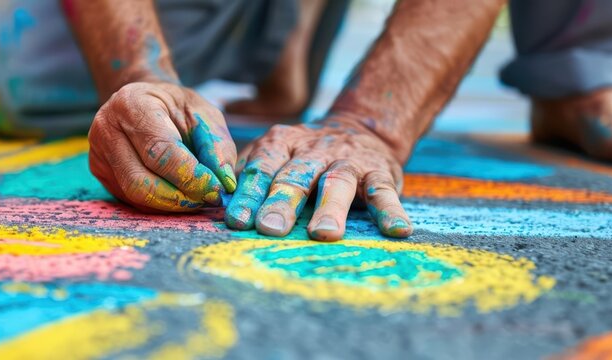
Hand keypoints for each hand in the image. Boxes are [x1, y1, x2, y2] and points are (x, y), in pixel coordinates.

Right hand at [89, 82, 237, 211]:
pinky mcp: (100, 173)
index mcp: (132, 105)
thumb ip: (217, 146)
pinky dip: (159, 205)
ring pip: (135, 196)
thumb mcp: (204, 114)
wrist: (144, 101)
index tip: (216, 190)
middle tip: (207, 200)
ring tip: (196, 199)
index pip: (160, 151)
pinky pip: (131, 200)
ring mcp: (99, 154)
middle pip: (142, 181)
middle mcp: (107, 129)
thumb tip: (225, 184)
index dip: (190, 176)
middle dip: (180, 198)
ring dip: (171, 205)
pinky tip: (178, 196)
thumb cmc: (177, 107)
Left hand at [224, 117, 412, 239]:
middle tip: (269, 229)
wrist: (361, 127)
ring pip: (338, 183)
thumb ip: (251, 174)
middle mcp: (312, 151)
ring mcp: (347, 160)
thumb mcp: (276, 153)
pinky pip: (385, 192)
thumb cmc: (304, 155)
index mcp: (280, 145)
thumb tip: (214, 203)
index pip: (260, 170)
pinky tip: (397, 231)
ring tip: (325, 234)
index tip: (236, 221)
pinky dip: (391, 211)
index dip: (247, 195)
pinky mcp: (380, 172)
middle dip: (281, 203)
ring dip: (331, 208)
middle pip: (295, 176)